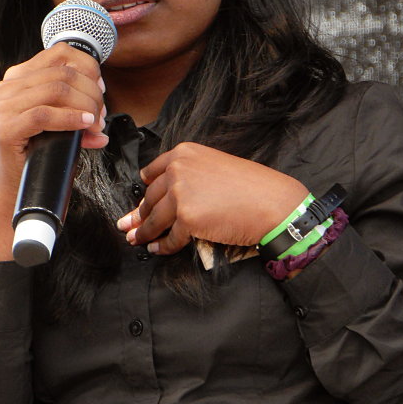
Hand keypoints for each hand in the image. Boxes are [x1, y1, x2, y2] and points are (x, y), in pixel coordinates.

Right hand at [0, 43, 107, 190]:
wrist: (16, 178)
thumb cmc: (40, 145)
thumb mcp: (62, 119)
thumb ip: (80, 108)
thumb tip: (103, 112)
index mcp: (21, 75)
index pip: (61, 53)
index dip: (89, 68)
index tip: (101, 90)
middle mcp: (10, 85)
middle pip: (64, 74)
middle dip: (92, 93)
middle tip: (101, 115)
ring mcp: (5, 105)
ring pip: (57, 90)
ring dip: (85, 106)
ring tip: (95, 124)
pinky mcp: (7, 127)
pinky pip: (44, 115)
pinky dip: (70, 119)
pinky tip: (84, 125)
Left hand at [116, 142, 307, 254]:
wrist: (272, 203)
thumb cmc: (252, 186)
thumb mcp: (216, 166)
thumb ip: (191, 176)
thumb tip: (168, 198)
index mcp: (185, 153)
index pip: (153, 172)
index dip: (146, 187)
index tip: (140, 198)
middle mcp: (178, 170)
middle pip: (150, 197)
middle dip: (139, 213)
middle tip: (130, 224)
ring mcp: (180, 194)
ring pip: (154, 219)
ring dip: (144, 232)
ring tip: (136, 239)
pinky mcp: (186, 219)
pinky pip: (169, 238)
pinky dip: (162, 247)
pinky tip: (157, 250)